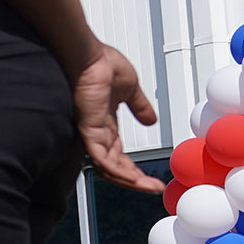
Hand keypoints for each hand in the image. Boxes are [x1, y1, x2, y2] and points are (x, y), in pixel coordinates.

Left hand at [72, 43, 163, 193]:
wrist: (89, 55)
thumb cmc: (102, 64)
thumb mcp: (131, 90)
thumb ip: (140, 107)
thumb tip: (151, 120)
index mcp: (106, 123)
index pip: (118, 154)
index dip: (134, 168)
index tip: (152, 178)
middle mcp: (98, 132)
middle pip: (115, 166)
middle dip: (135, 180)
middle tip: (154, 189)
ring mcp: (92, 133)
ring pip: (108, 168)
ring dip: (130, 180)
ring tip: (150, 188)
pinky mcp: (89, 131)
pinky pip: (101, 160)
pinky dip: (118, 172)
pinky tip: (134, 180)